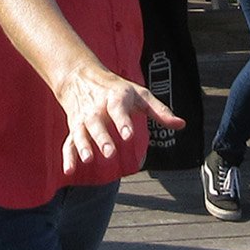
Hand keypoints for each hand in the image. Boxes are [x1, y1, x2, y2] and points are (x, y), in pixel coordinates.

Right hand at [54, 60, 182, 176]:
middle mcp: (96, 109)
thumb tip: (181, 124)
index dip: (123, 122)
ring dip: (83, 146)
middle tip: (110, 152)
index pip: (118, 110)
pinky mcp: (74, 128)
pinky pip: (68, 143)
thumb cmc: (116, 89)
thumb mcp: (140, 95)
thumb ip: (160, 111)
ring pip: (80, 133)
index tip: (128, 135)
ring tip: (88, 159)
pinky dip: (67, 157)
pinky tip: (69, 171)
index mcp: (115, 99)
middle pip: (97, 124)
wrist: (81, 77)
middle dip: (102, 138)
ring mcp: (83, 119)